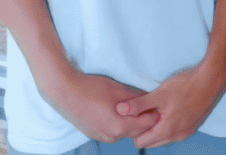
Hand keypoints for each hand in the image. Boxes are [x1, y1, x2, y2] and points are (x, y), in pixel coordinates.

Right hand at [40, 70, 158, 143]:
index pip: (146, 125)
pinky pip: (114, 132)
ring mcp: (102, 137)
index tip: (159, 104)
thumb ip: (136, 98)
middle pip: (136, 131)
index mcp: (119, 126)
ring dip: (133, 122)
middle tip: (150, 105)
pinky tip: (120, 111)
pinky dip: (121, 124)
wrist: (66, 93)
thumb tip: (150, 99)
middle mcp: (112, 136)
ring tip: (136, 106)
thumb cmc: (93, 89)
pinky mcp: (95, 134)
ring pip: (125, 133)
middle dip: (145, 120)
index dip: (154, 114)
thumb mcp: (119, 90)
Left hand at [114, 59, 225, 148]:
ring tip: (160, 109)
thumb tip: (119, 110)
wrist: (212, 79)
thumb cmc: (186, 85)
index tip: (138, 115)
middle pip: (153, 142)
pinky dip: (171, 125)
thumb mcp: (159, 94)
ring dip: (159, 128)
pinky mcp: (194, 126)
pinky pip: (176, 132)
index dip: (136, 129)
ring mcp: (187, 132)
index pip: (141, 142)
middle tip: (148, 111)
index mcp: (166, 131)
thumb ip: (138, 104)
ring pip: (165, 138)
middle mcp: (177, 136)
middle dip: (147, 130)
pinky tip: (173, 109)